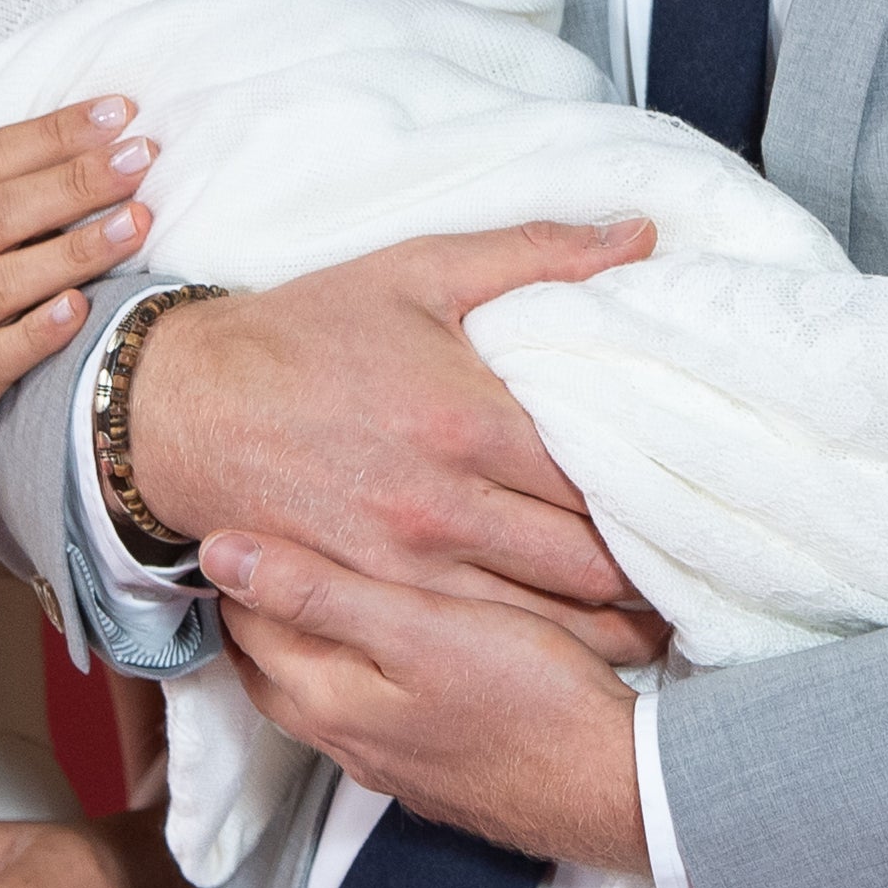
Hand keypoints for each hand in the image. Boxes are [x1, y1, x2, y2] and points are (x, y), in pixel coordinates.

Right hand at [131, 221, 665, 657]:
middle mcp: (446, 504)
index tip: (704, 504)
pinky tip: (575, 654)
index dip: (664, 500)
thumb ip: (537, 254)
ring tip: (660, 626)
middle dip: (652, 579)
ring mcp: (407, 564)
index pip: (603, 479)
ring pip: (544, 622)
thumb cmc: (304, 332)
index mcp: (471, 420)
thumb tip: (640, 233)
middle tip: (698, 576)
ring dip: (610, 631)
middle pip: (588, 565)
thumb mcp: (418, 271)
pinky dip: (536, 652)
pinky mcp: (371, 599)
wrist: (183, 407)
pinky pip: (476, 642)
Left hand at [204, 531, 651, 870]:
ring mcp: (393, 766)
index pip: (248, 628)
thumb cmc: (525, 695)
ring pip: (320, 698)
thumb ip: (317, 592)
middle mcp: (348, 743)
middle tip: (262, 552)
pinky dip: (356, 678)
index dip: (238, 571)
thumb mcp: (417, 625)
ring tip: (314, 591)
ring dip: (306, 648)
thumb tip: (219, 553)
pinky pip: (370, 719)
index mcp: (329, 700)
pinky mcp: (438, 774)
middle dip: (257, 614)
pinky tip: (388, 656)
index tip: (237, 519)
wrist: (618, 789)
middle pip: (273, 670)